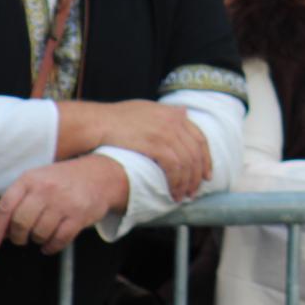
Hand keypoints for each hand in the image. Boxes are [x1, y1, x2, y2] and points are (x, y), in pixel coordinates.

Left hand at [0, 154, 127, 254]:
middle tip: (23, 237)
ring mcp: (64, 201)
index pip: (6, 207)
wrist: (101, 174)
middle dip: (19, 236)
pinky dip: (51, 246)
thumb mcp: (39, 180)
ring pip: (39, 233)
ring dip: (38, 239)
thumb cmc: (63, 181)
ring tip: (42, 234)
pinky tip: (51, 243)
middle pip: (21, 223)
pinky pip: (59, 239)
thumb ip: (18, 201)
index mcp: (31, 178)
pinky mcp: (80, 214)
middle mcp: (47, 188)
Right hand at [96, 100, 211, 200]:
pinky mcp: (156, 145)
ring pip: (187, 163)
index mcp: (175, 114)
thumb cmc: (117, 118)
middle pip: (196, 153)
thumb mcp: (147, 108)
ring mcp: (166, 132)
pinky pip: (174, 168)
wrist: (97, 122)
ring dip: (187, 183)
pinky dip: (176, 182)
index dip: (206, 158)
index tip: (207, 174)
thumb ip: (167, 112)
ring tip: (183, 196)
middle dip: (198, 175)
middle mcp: (175, 121)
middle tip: (195, 191)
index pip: (200, 138)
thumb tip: (184, 112)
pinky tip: (173, 193)